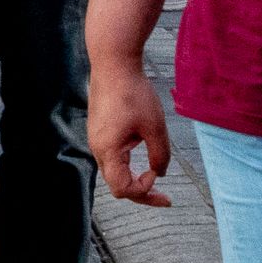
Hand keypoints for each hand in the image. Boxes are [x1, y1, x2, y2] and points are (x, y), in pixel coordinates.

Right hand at [89, 53, 171, 205]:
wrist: (113, 65)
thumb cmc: (133, 93)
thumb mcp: (155, 127)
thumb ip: (160, 155)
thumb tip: (160, 173)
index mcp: (108, 150)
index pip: (122, 189)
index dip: (144, 190)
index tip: (158, 174)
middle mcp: (97, 148)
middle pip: (117, 184)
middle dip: (141, 192)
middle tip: (165, 197)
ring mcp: (96, 139)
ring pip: (114, 171)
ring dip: (134, 176)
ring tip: (154, 171)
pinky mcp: (99, 130)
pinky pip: (112, 156)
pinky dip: (128, 163)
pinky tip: (141, 148)